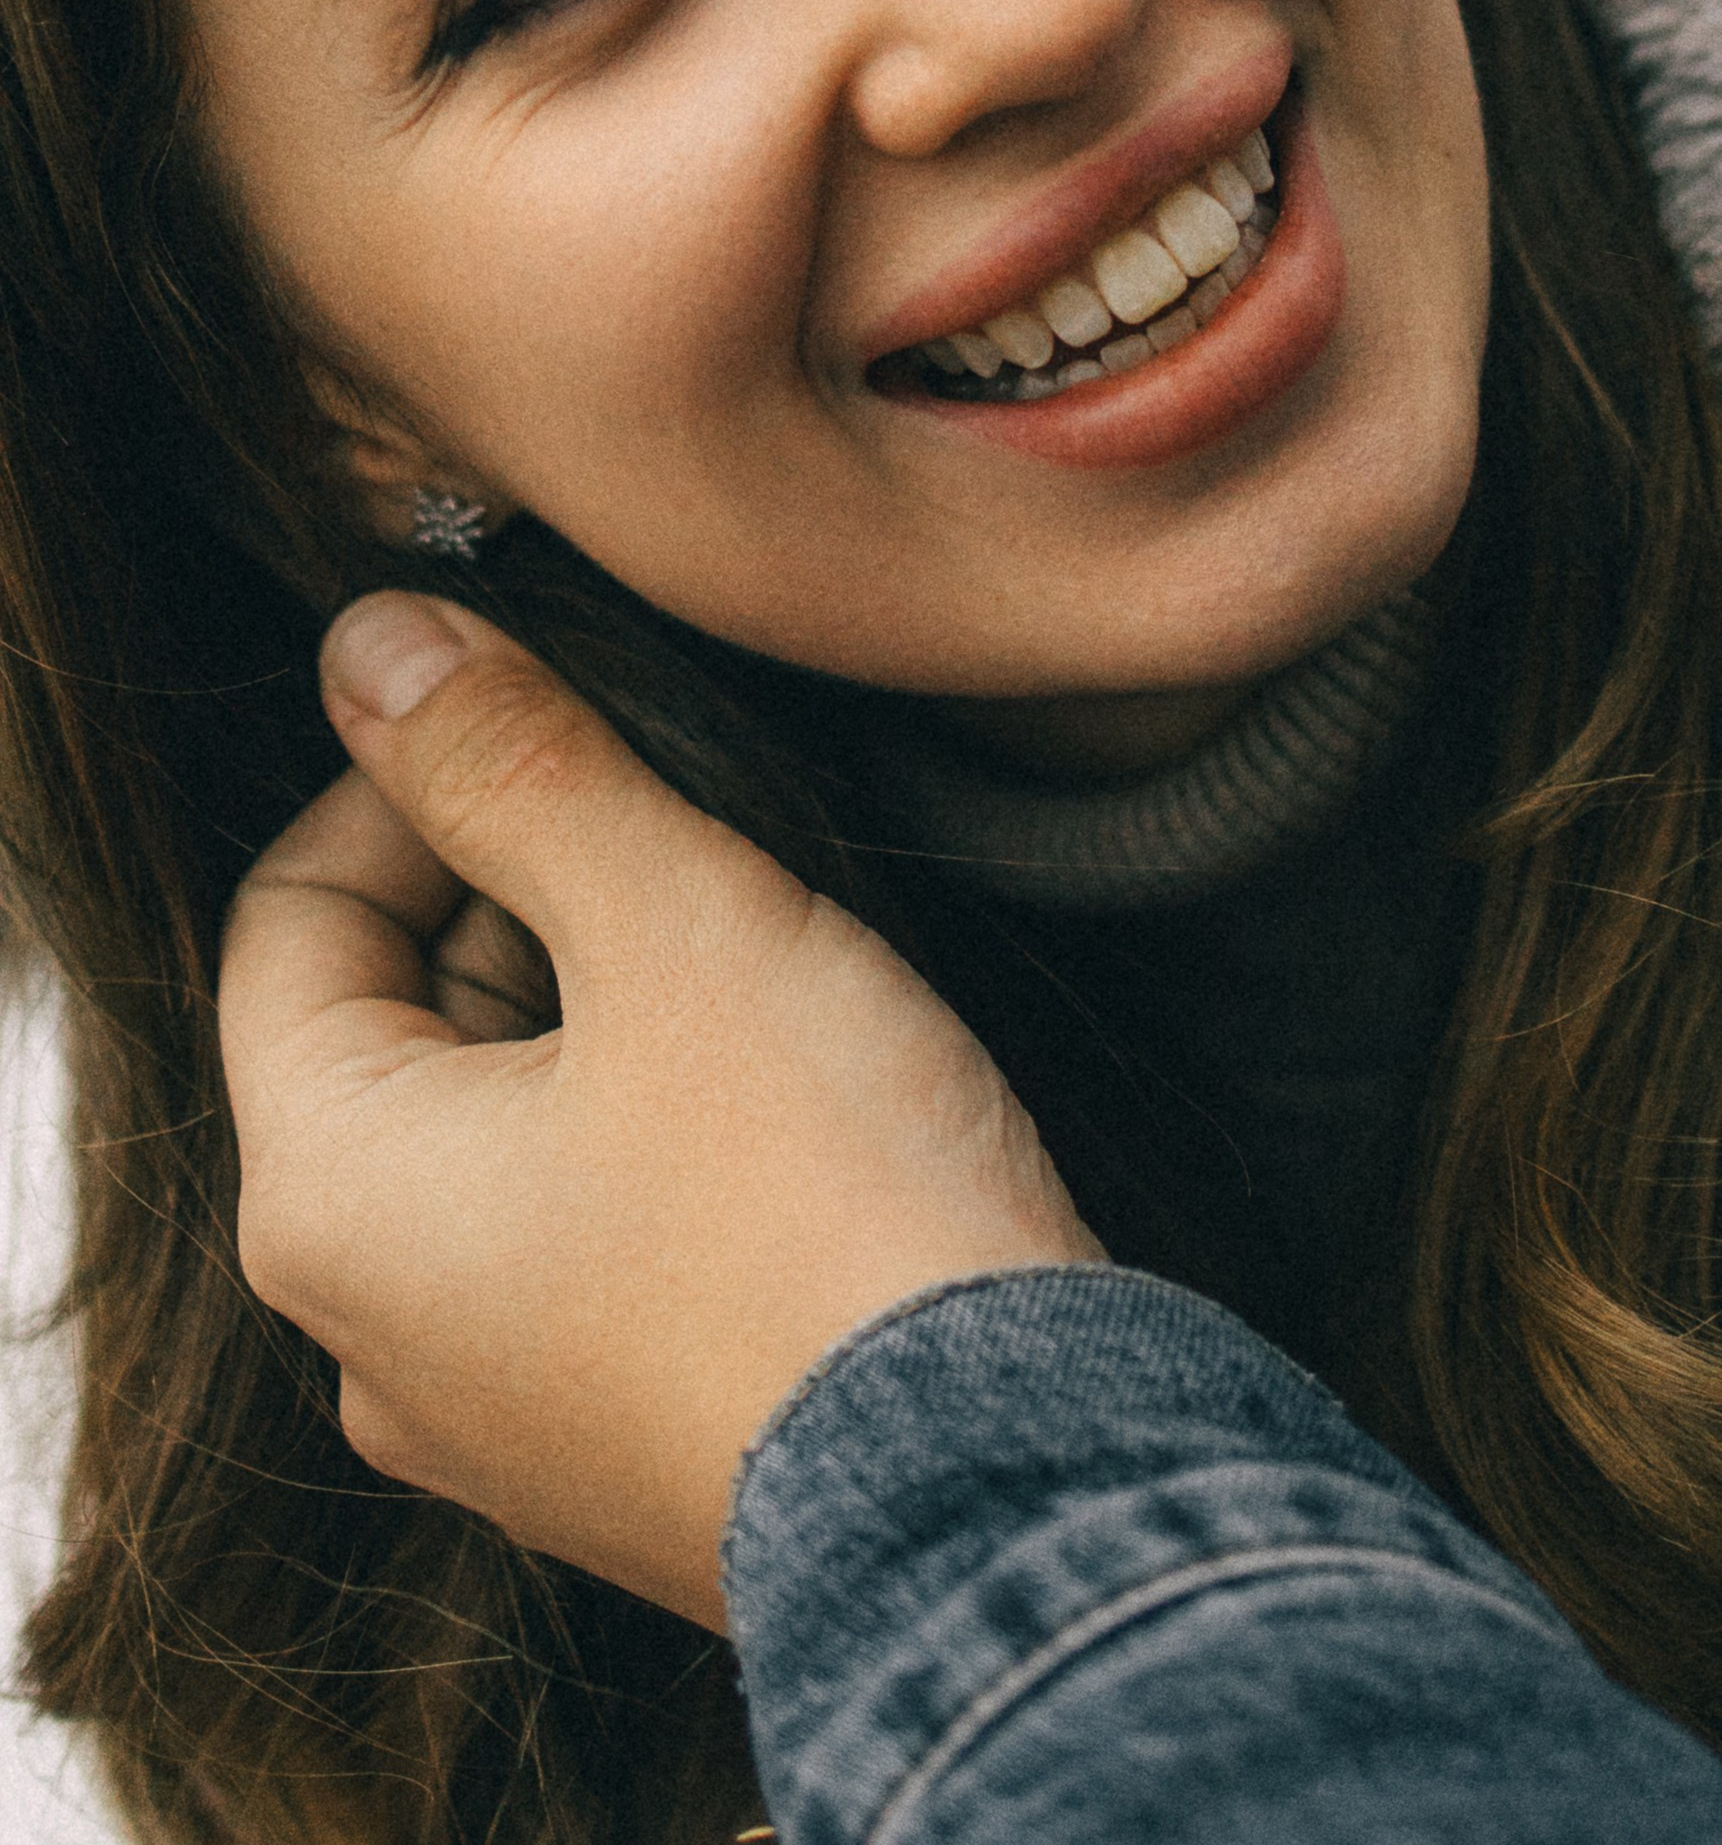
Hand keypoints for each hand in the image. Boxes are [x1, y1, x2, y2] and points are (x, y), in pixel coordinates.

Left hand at [218, 593, 1100, 1628]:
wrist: (1010, 1497)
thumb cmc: (824, 1210)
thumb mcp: (670, 921)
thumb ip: (513, 766)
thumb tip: (377, 644)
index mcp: (331, 1197)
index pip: (292, 917)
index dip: (414, 781)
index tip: (552, 718)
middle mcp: (371, 1329)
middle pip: (392, 1023)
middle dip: (520, 891)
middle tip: (682, 831)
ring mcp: (491, 1409)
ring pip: (497, 1126)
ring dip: (596, 1008)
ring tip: (749, 954)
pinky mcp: (612, 1445)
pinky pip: (577, 1237)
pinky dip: (646, 1132)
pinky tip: (778, 1093)